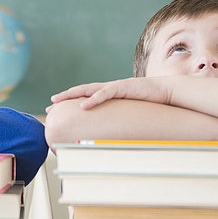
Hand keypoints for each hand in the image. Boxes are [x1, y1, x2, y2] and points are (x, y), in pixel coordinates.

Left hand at [48, 78, 170, 110]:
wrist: (166, 91)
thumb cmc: (150, 102)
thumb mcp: (130, 112)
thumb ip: (119, 118)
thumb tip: (111, 132)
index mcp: (109, 93)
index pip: (86, 95)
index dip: (72, 100)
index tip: (58, 108)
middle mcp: (109, 87)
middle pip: (82, 90)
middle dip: (65, 96)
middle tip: (50, 105)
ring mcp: (115, 86)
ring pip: (88, 89)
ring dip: (71, 95)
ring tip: (58, 101)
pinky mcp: (123, 87)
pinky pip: (105, 93)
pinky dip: (93, 99)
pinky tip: (82, 105)